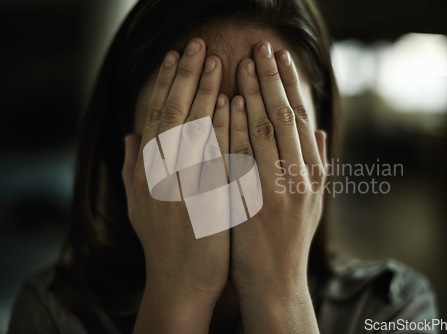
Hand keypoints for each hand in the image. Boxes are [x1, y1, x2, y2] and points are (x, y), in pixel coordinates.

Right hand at [122, 38, 229, 331]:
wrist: (180, 284)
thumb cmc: (162, 244)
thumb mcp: (138, 206)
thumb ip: (132, 169)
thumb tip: (130, 135)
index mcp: (145, 174)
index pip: (154, 118)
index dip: (164, 84)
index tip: (174, 57)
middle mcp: (160, 177)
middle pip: (172, 116)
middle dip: (185, 77)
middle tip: (198, 46)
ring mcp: (183, 189)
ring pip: (193, 130)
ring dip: (206, 92)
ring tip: (217, 62)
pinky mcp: (207, 202)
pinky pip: (216, 157)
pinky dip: (223, 128)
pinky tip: (232, 105)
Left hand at [229, 41, 326, 332]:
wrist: (277, 282)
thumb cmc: (291, 239)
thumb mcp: (313, 202)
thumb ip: (318, 164)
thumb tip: (321, 129)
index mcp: (315, 174)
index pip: (303, 119)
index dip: (292, 86)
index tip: (281, 59)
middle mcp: (301, 178)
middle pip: (287, 117)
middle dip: (274, 79)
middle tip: (261, 48)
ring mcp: (278, 190)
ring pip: (267, 130)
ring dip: (255, 94)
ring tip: (244, 63)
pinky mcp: (253, 202)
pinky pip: (244, 156)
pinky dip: (238, 127)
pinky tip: (230, 103)